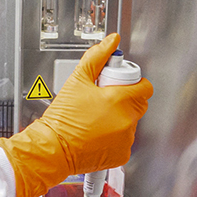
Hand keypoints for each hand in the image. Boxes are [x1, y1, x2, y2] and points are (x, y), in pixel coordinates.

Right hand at [0, 33, 152, 196]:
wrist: (52, 149)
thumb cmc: (62, 119)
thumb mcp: (77, 80)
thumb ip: (97, 57)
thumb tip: (111, 42)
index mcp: (119, 100)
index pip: (144, 87)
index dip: (132, 82)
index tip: (119, 83)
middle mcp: (126, 120)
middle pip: (139, 104)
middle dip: (126, 99)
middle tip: (104, 100)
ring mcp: (125, 139)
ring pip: (131, 123)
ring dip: (120, 119)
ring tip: (96, 119)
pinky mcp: (121, 155)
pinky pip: (125, 141)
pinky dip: (115, 138)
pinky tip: (98, 134)